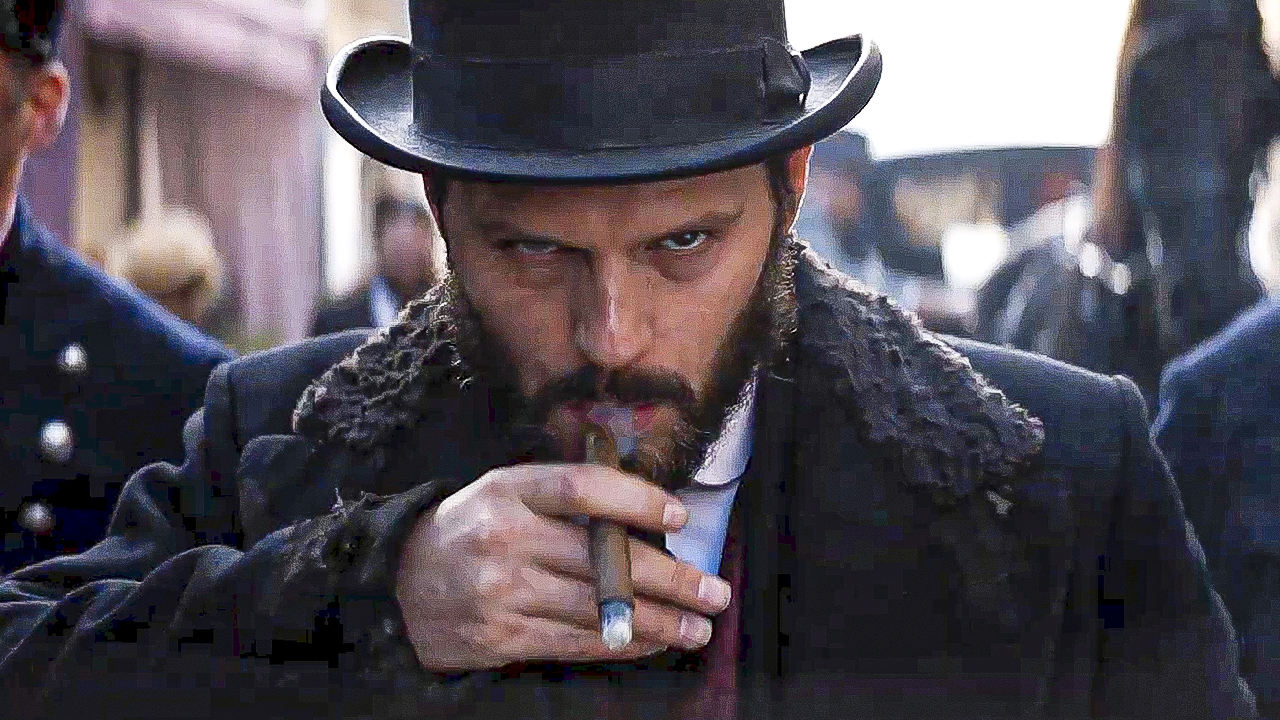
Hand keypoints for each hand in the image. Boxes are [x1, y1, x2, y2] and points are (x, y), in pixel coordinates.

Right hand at [395, 463, 733, 671]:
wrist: (399, 584)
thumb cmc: (472, 529)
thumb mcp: (504, 491)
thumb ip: (564, 494)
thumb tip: (646, 510)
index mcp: (508, 489)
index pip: (582, 488)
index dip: (637, 499)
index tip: (680, 518)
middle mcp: (505, 536)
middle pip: (602, 557)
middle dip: (670, 578)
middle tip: (715, 590)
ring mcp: (502, 590)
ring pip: (598, 607)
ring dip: (660, 622)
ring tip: (700, 627)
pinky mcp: (501, 635)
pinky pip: (576, 640)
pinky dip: (623, 644)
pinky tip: (655, 642)